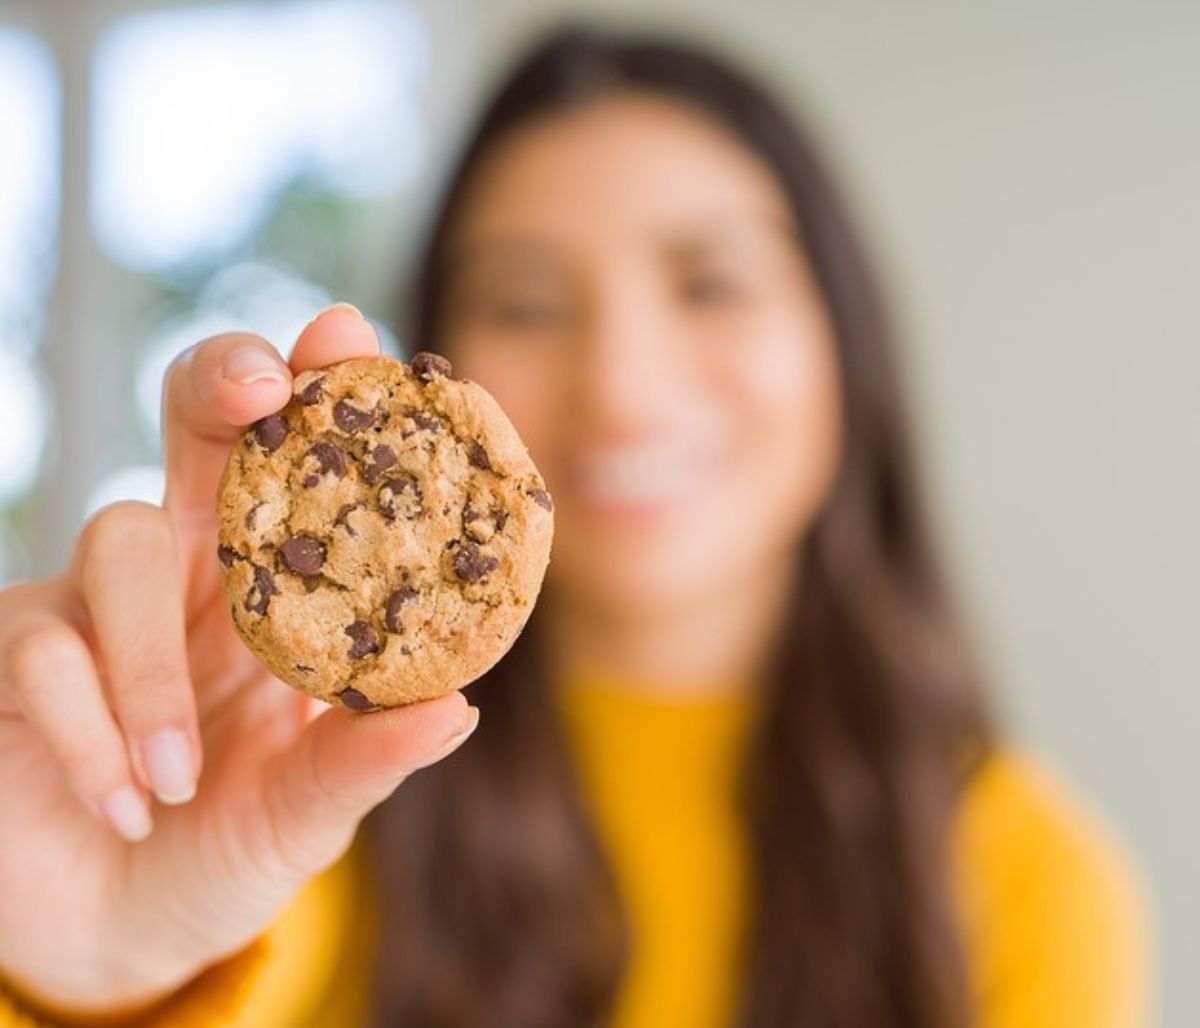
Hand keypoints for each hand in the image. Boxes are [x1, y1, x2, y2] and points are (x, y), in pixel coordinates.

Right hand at [0, 306, 478, 1017]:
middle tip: (259, 384)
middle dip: (222, 380)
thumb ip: (364, 758)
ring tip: (181, 777)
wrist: (120, 930)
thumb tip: (457, 708)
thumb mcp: (308, 809)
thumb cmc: (227, 845)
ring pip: (116, 538)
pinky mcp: (14, 654)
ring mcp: (93, 599)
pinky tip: (127, 803)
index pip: (299, 464)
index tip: (347, 334)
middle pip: (191, 423)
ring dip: (154, 664)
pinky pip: (42, 650)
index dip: (318, 390)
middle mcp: (189, 568)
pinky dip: (92, 728)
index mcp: (275, 587)